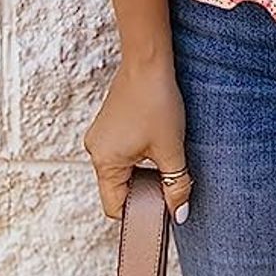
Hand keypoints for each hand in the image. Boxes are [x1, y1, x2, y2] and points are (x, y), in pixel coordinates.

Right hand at [83, 55, 192, 225]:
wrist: (149, 60)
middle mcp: (95, 150)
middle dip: (145, 188)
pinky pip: (123, 150)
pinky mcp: (109, 123)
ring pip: (124, 168)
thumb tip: (180, 215)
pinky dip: (140, 152)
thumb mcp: (171, 147)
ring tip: (165, 154)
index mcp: (104, 162)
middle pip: (120, 188)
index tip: (163, 209)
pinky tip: (157, 139)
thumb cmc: (157, 101)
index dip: (140, 212)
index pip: (116, 207)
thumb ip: (176, 185)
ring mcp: (101, 136)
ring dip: (144, 168)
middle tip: (171, 181)